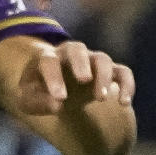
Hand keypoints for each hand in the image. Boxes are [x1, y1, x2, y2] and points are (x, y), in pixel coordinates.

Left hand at [15, 40, 134, 116]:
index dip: (54, 78)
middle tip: (84, 80)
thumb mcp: (29, 100)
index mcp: (47, 58)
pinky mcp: (109, 72)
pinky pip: (122, 72)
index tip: (60, 98)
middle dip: (81, 62)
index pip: (48, 61)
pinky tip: (124, 103)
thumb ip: (37, 103)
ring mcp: (91, 62)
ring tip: (101, 99)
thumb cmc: (40, 92)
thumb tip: (57, 105)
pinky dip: (126, 85)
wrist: (58, 91)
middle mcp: (70, 55)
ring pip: (102, 59)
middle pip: (76, 49)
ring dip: (103, 76)